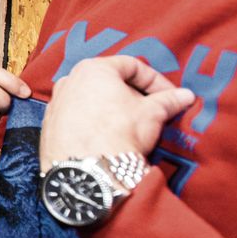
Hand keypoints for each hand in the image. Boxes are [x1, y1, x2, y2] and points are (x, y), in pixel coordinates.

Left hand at [38, 56, 194, 167]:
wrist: (87, 172)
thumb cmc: (118, 133)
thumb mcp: (151, 114)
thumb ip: (168, 100)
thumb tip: (186, 96)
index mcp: (93, 68)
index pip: (132, 66)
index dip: (156, 81)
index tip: (171, 96)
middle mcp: (69, 80)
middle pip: (110, 82)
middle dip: (135, 95)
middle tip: (153, 111)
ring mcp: (56, 103)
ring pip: (93, 99)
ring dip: (114, 109)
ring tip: (132, 127)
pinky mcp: (50, 125)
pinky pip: (78, 117)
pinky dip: (95, 122)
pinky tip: (108, 138)